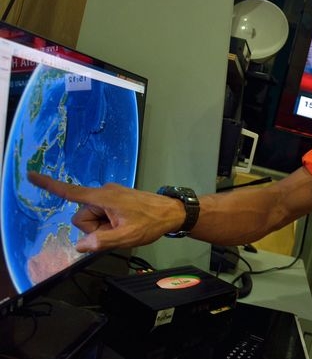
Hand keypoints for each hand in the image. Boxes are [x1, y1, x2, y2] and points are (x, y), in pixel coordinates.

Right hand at [27, 172, 184, 251]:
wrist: (171, 212)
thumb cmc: (150, 223)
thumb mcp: (126, 237)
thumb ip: (101, 242)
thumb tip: (81, 245)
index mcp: (102, 198)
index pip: (70, 192)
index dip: (49, 186)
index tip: (30, 176)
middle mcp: (103, 192)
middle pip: (82, 216)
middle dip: (94, 228)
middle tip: (117, 231)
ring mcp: (110, 194)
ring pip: (93, 217)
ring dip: (103, 226)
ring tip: (123, 227)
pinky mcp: (116, 198)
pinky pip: (102, 213)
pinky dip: (109, 222)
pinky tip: (125, 224)